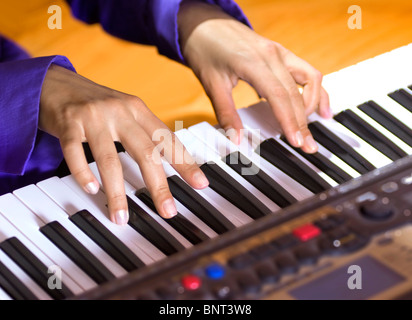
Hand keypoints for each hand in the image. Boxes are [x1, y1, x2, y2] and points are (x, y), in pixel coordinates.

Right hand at [40, 64, 208, 224]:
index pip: (167, 140)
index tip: (201, 184)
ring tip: (121, 217)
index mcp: (138, 110)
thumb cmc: (96, 104)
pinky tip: (91, 189)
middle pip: (145, 151)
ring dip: (117, 192)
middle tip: (168, 210)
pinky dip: (83, 173)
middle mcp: (120, 111)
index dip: (185, 162)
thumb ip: (144, 133)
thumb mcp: (125, 112)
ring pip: (110, 158)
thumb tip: (166, 161)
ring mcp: (93, 117)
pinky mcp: (68, 123)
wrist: (55, 82)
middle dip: (159, 185)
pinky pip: (75, 152)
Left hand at [178, 1, 330, 152]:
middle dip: (304, 122)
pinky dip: (316, 90)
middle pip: (297, 92)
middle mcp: (273, 54)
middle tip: (308, 147)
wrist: (205, 23)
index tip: (296, 141)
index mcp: (253, 62)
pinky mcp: (282, 53)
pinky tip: (320, 108)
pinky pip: (307, 71)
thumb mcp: (211, 84)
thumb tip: (237, 140)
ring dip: (314, 105)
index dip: (290, 120)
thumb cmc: (206, 50)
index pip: (279, 95)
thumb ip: (226, 113)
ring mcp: (280, 52)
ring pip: (310, 79)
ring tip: (312, 129)